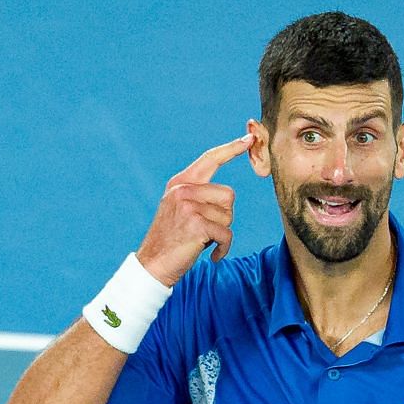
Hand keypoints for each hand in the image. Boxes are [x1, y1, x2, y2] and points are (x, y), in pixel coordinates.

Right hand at [135, 133, 250, 284]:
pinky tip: (212, 255)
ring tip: (202, 240)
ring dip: (222, 233)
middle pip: (229, 195)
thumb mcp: (180, 209)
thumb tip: (227, 196)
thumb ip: (198, 196)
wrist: (154, 264)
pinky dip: (223, 248)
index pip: (210, 159)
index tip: (249, 139)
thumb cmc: (173, 239)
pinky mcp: (196, 224)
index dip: (231, 149)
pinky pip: (227, 235)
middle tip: (205, 230)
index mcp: (180, 182)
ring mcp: (188, 206)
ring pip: (229, 216)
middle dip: (224, 216)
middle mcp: (183, 190)